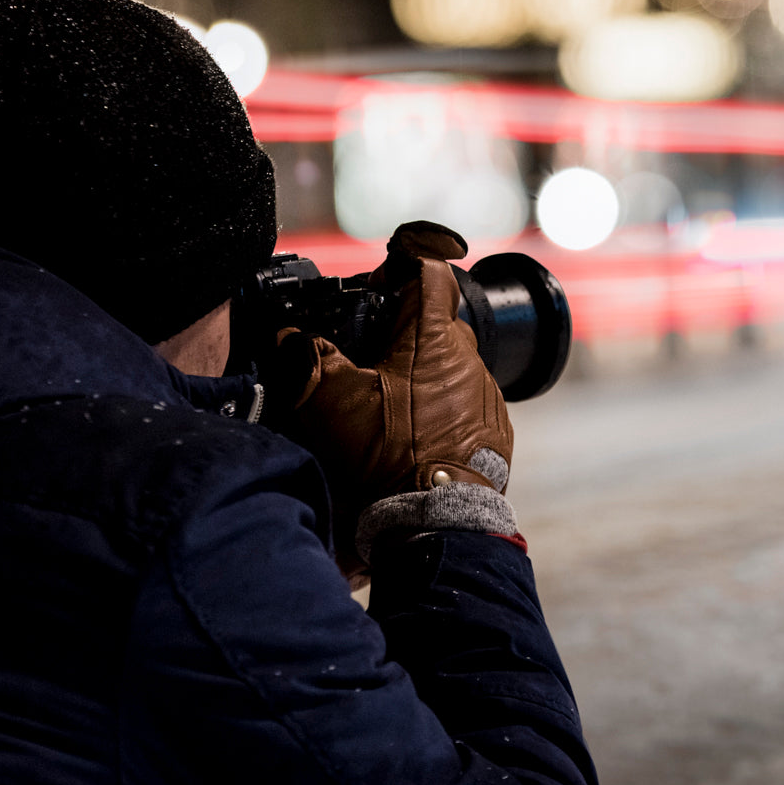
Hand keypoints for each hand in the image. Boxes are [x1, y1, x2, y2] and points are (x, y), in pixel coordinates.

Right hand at [273, 222, 512, 572]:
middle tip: (362, 355)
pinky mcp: (492, 430)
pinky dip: (435, 409)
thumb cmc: (385, 456)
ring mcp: (486, 396)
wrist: (434, 522)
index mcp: (434, 336)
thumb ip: (307, 358)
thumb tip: (290, 338)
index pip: (429, 271)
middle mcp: (470, 358)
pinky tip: (407, 434)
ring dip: (417, 374)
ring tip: (380, 403)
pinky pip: (461, 403)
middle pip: (433, 323)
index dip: (404, 262)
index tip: (382, 277)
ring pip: (447, 366)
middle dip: (399, 332)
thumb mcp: (327, 401)